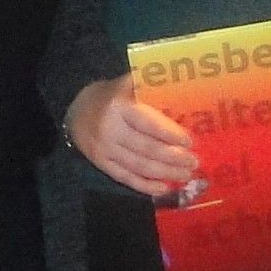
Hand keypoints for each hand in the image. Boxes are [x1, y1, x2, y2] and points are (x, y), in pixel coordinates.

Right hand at [66, 75, 200, 197]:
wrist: (76, 110)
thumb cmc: (111, 95)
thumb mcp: (127, 83)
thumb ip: (150, 87)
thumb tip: (181, 89)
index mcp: (119, 106)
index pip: (148, 124)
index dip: (170, 134)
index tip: (189, 141)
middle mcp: (110, 129)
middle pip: (146, 148)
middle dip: (173, 158)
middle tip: (194, 162)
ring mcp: (104, 149)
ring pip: (138, 166)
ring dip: (165, 173)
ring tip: (185, 175)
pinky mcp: (101, 164)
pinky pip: (125, 177)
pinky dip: (146, 185)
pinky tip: (164, 188)